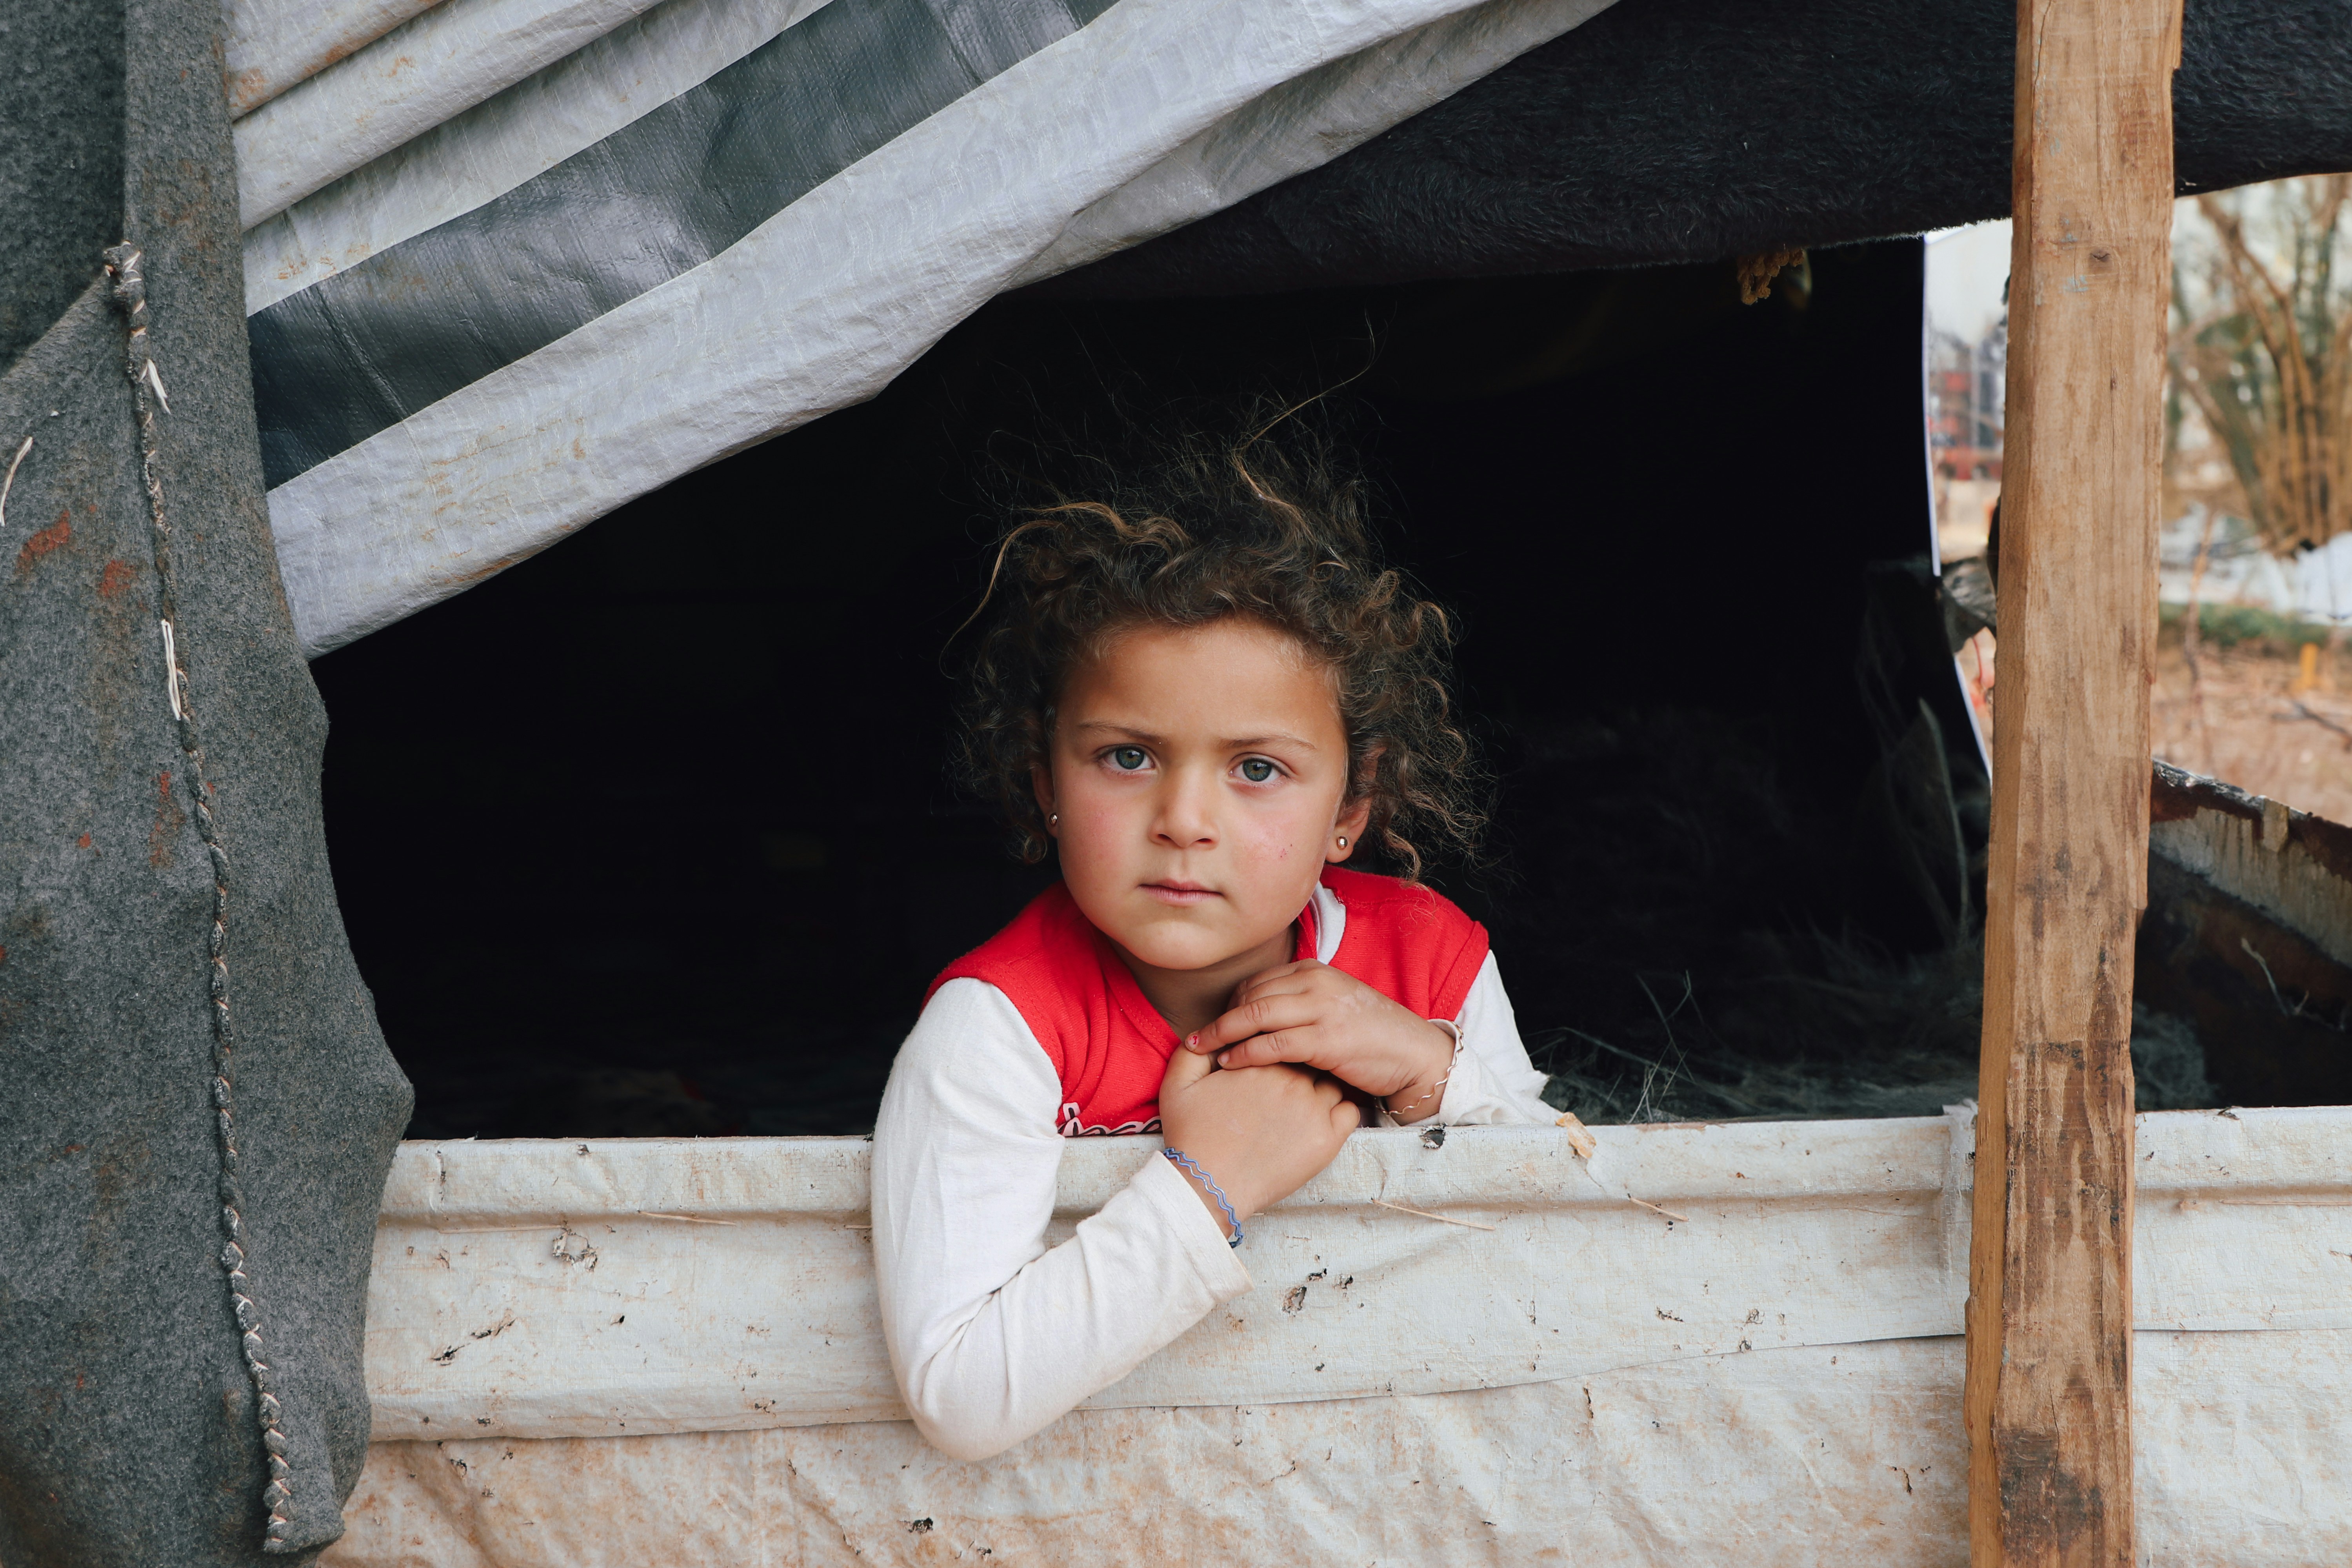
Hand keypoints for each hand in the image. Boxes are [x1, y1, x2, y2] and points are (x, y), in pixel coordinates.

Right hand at [1157, 1046, 1357, 1234]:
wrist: (1208, 1185)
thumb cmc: (1192, 1135)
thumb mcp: (1178, 1085)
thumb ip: (1191, 1051)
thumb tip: (1204, 1033)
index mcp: (1261, 1060)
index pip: (1284, 1037)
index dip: (1279, 1048)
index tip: (1272, 1065)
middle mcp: (1292, 1079)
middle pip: (1312, 1056)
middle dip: (1304, 1063)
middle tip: (1291, 1082)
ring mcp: (1313, 1109)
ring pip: (1333, 1082)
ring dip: (1324, 1086)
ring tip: (1307, 1100)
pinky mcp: (1327, 1139)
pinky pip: (1351, 1112)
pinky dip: (1342, 1109)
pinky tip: (1324, 1118)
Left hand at [1183, 960, 1457, 1120]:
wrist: (1414, 1054)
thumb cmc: (1372, 1035)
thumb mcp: (1334, 1005)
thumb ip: (1301, 1002)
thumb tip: (1259, 1013)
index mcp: (1316, 971)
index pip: (1258, 981)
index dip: (1230, 1003)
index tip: (1212, 1023)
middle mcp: (1316, 984)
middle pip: (1250, 996)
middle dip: (1218, 1018)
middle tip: (1193, 1039)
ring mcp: (1321, 1010)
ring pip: (1255, 1016)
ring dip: (1221, 1034)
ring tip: (1200, 1050)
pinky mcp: (1325, 1040)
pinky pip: (1272, 1044)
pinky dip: (1244, 1053)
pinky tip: (1228, 1063)